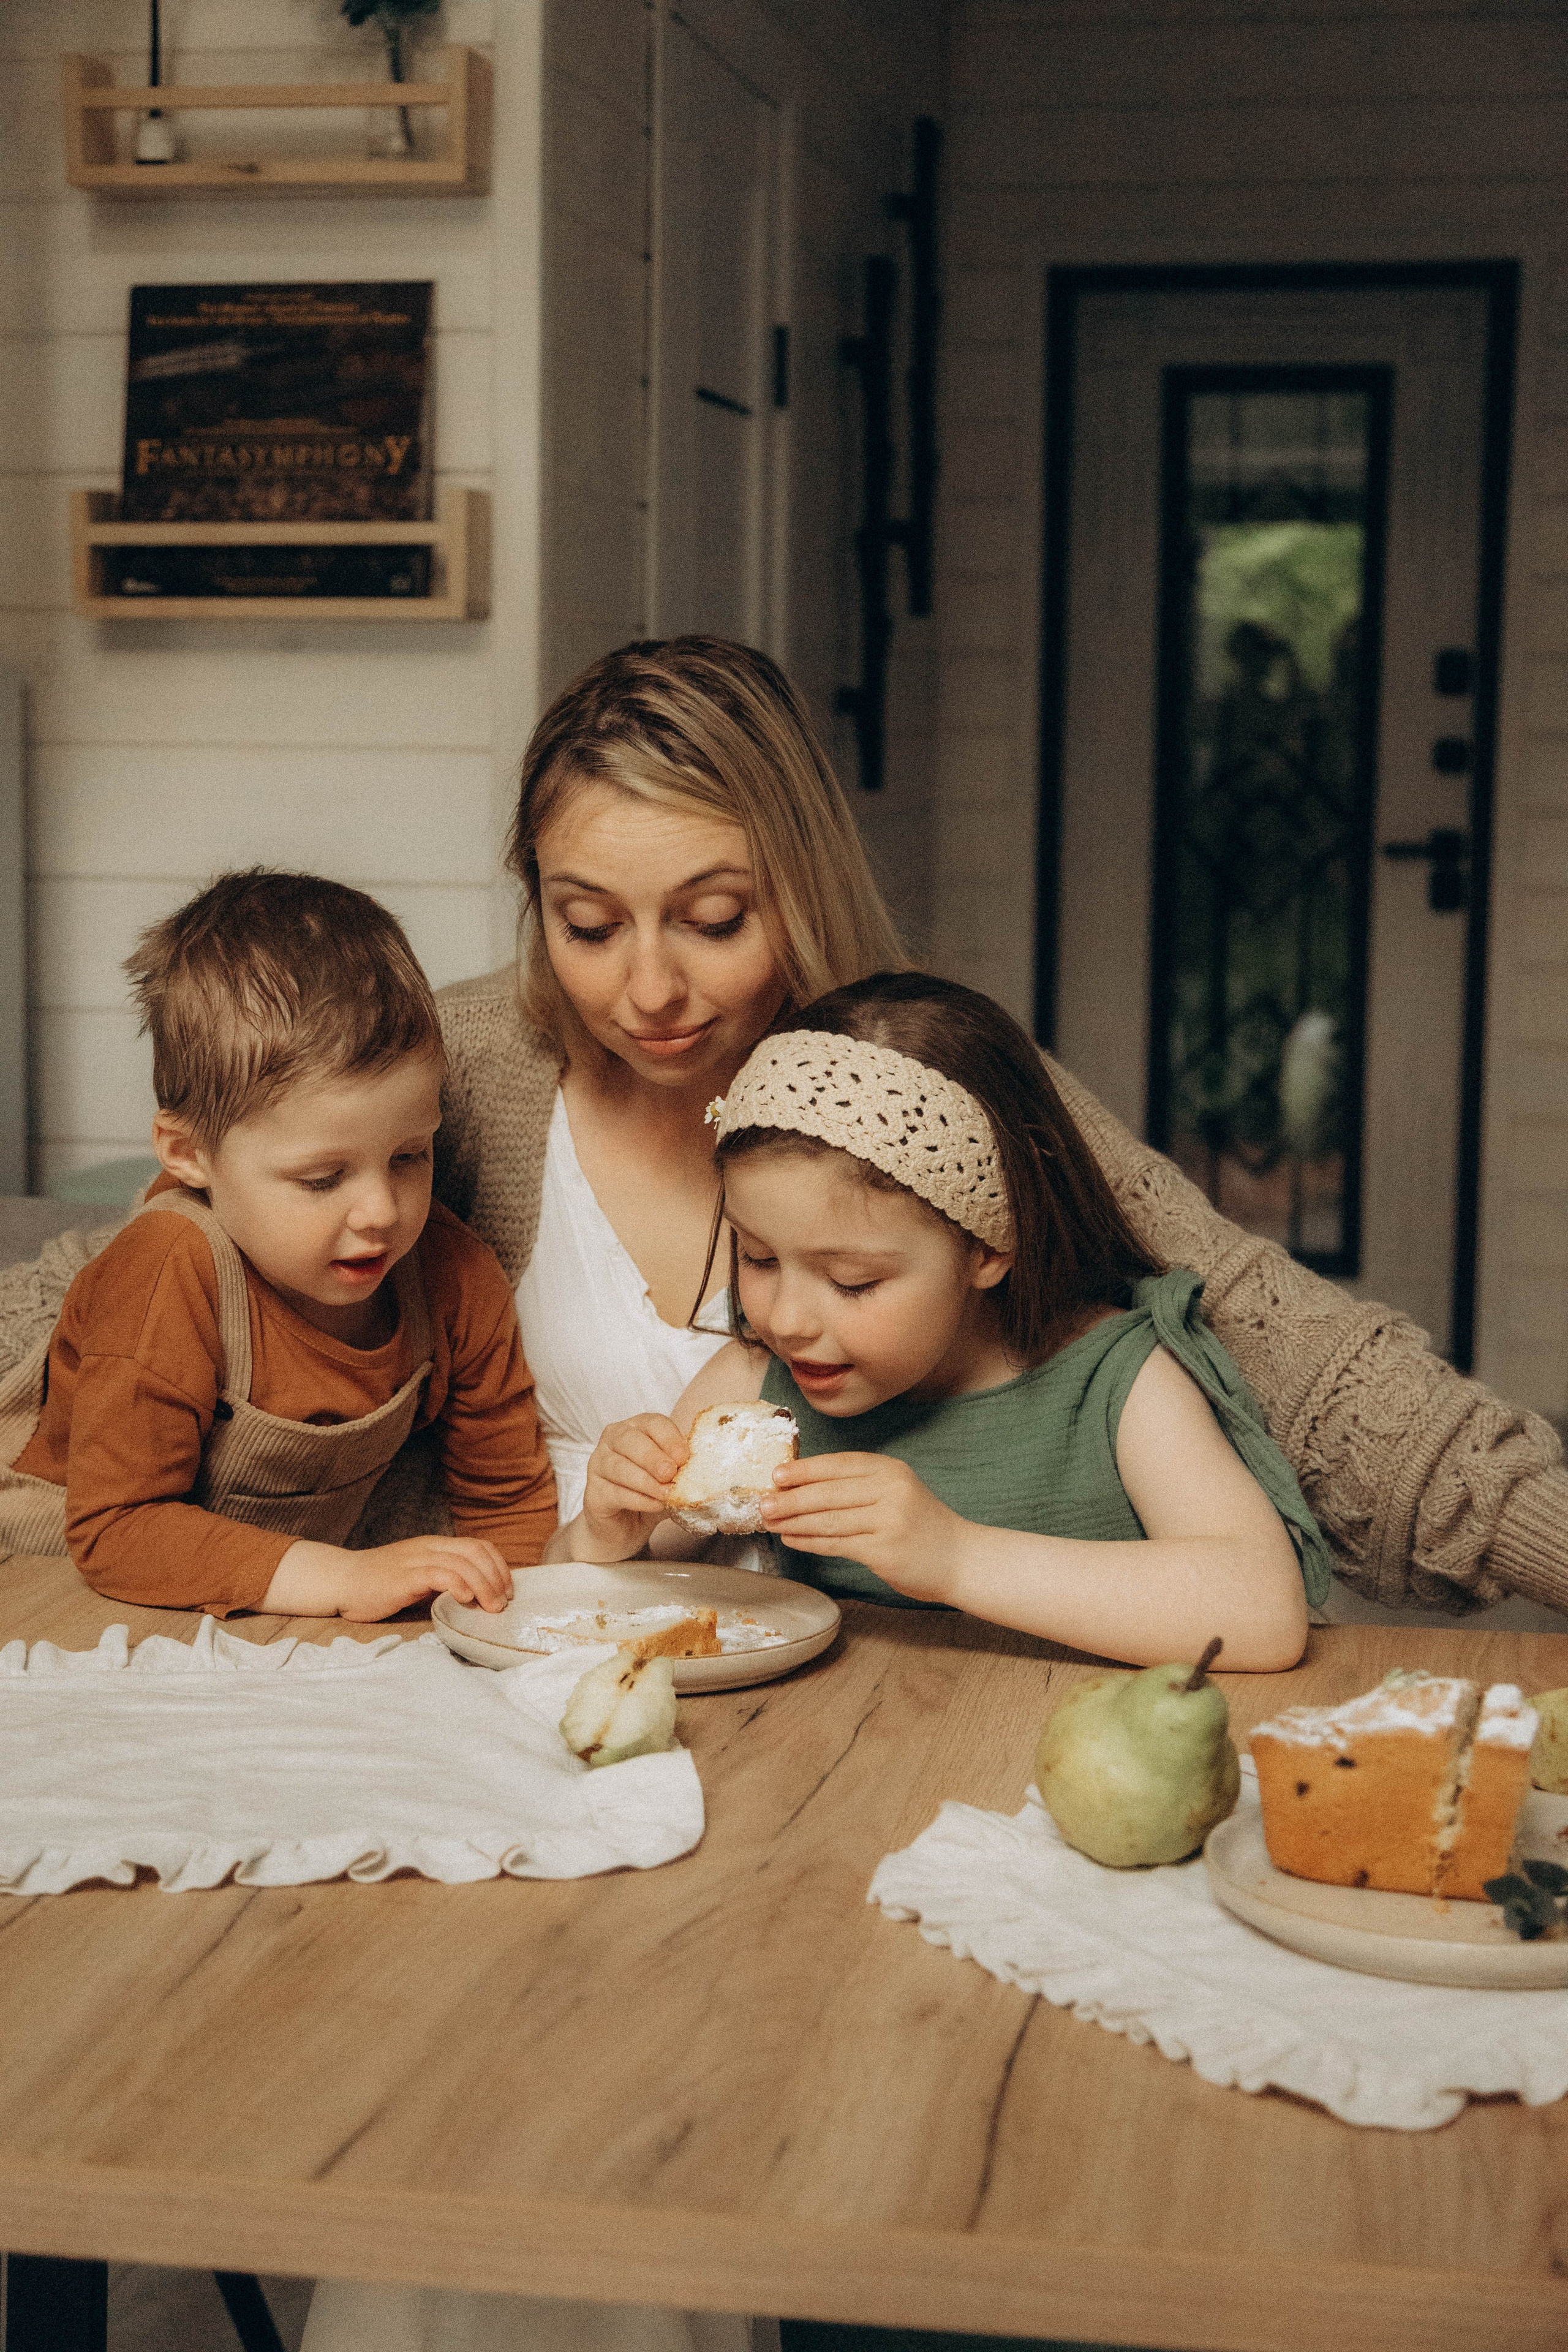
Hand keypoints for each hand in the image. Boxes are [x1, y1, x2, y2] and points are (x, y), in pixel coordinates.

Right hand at [263, 1535, 513, 1621]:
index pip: (479, 1546)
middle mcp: (429, 1548)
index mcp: (435, 1546)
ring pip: (463, 1563)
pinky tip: (466, 1599)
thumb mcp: (418, 1576)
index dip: (499, 1566)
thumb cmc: (379, 1585)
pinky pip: (440, 1574)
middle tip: (503, 1603)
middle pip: (476, 1552)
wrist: (342, 1581)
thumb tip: (476, 1596)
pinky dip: (459, 1585)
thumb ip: (442, 1580)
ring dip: (484, 1586)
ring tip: (492, 1608)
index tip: (507, 1591)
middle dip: (497, 1577)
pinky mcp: (405, 1577)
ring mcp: (417, 1560)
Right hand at [579, 1414, 689, 1560]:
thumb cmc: (651, 1494)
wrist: (625, 1527)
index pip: (652, 1423)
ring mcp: (598, 1464)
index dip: (669, 1438)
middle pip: (630, 1440)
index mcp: (637, 1428)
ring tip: (667, 1494)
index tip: (684, 1457)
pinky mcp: (593, 1491)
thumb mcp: (672, 1478)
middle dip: (653, 1457)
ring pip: (619, 1466)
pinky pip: (615, 1492)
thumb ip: (682, 1471)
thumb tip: (702, 1471)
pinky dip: (638, 1499)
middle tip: (671, 1474)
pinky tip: (655, 1505)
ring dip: (647, 1481)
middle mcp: (613, 1440)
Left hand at [760, 1454, 966, 1603]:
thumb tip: (802, 1485)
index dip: (805, 1469)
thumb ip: (858, 1485)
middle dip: (791, 1498)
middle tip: (763, 1502)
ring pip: (829, 1520)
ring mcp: (889, 1521)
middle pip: (829, 1493)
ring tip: (770, 1521)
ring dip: (794, 1521)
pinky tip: (792, 1539)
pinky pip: (837, 1544)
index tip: (776, 1475)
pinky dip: (810, 1541)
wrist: (960, 1558)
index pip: (840, 1464)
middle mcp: (891, 1491)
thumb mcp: (896, 1491)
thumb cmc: (920, 1524)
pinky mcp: (885, 1551)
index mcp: (891, 1470)